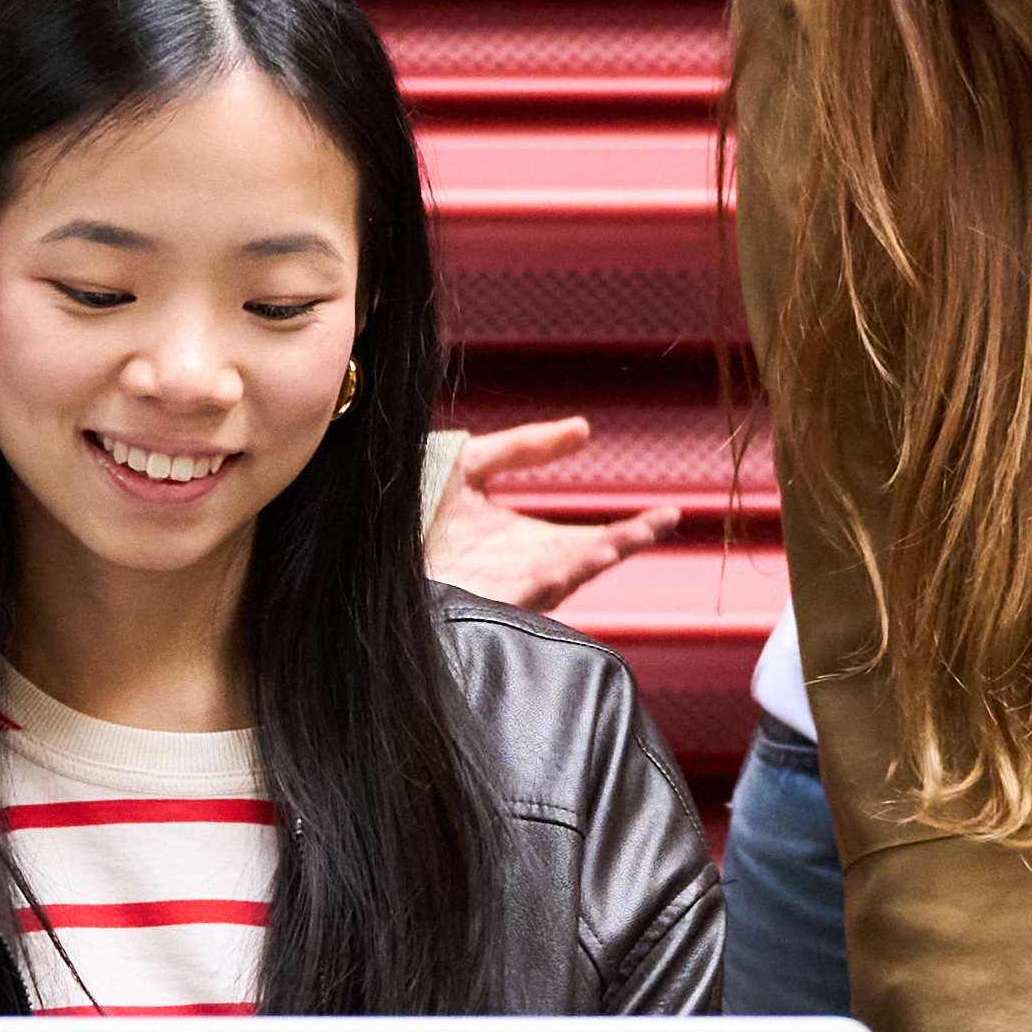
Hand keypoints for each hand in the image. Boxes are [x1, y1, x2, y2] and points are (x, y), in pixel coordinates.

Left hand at [422, 417, 682, 617]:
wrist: (364, 543)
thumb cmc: (411, 512)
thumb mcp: (473, 462)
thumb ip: (526, 447)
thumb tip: (584, 429)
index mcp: (529, 545)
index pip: (592, 540)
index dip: (632, 530)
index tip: (668, 513)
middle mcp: (523, 571)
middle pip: (587, 561)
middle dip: (624, 543)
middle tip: (659, 521)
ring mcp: (502, 590)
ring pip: (559, 578)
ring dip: (590, 559)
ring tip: (621, 540)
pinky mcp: (477, 602)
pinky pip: (518, 594)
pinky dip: (546, 579)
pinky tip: (569, 564)